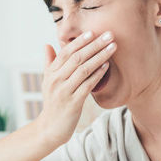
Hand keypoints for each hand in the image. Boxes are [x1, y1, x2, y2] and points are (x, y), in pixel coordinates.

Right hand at [35, 31, 115, 146]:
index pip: (65, 52)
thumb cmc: (52, 102)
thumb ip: (49, 63)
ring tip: (113, 47)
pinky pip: (88, 85)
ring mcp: (64, 91)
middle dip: (94, 45)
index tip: (93, 32)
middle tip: (109, 34)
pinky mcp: (73, 103)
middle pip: (76, 58)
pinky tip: (107, 66)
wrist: (50, 128)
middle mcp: (56, 80)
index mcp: (50, 73)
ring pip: (84, 69)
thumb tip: (47, 44)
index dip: (80, 41)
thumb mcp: (47, 82)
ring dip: (100, 57)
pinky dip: (98, 74)